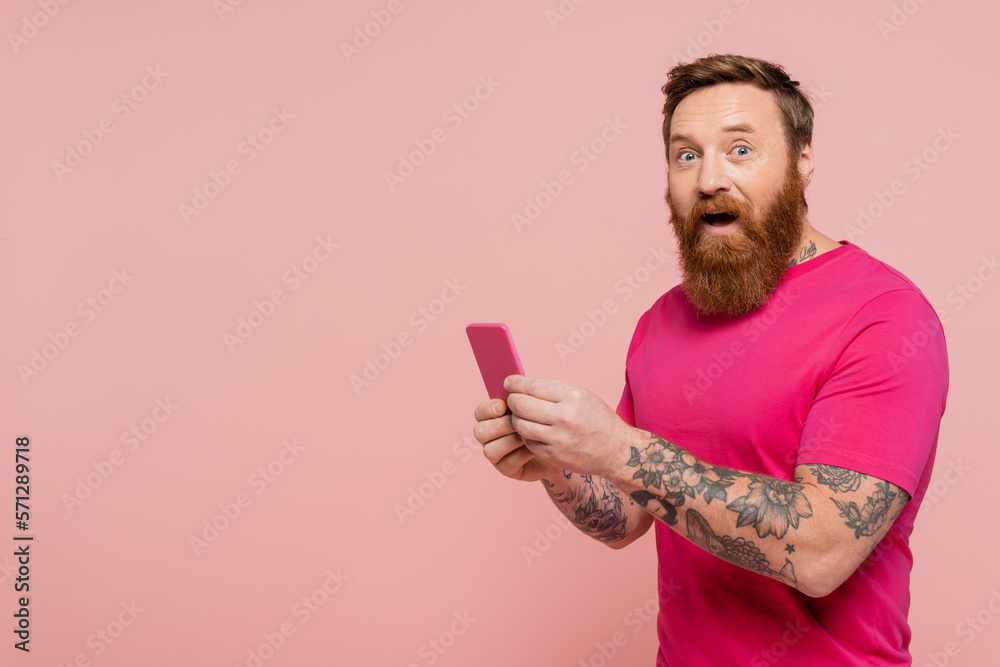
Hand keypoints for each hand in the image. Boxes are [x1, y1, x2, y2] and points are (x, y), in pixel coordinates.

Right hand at [473, 398, 559, 481]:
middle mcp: (490, 437)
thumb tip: (515, 382)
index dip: (488, 409)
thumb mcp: (536, 406)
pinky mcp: (507, 469)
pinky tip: (534, 447)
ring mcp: (496, 455)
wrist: (561, 444)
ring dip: (509, 440)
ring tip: (528, 434)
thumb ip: (523, 397)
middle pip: (480, 432)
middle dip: (498, 426)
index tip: (502, 405)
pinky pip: (507, 463)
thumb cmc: (546, 421)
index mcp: (493, 417)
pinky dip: (520, 454)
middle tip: (515, 422)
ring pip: (490, 450)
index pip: (480, 412)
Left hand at [503, 375, 633, 477]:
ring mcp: (559, 438)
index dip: (514, 383)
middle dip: (511, 401)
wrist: (617, 450)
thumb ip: (553, 391)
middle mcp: (565, 417)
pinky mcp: (554, 455)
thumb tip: (522, 385)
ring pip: (520, 425)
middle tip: (510, 399)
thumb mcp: (582, 395)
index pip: (532, 386)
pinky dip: (525, 435)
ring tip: (519, 415)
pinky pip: (528, 442)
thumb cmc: (597, 418)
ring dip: (515, 419)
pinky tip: (530, 430)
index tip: (508, 382)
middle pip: (521, 405)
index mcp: (573, 396)